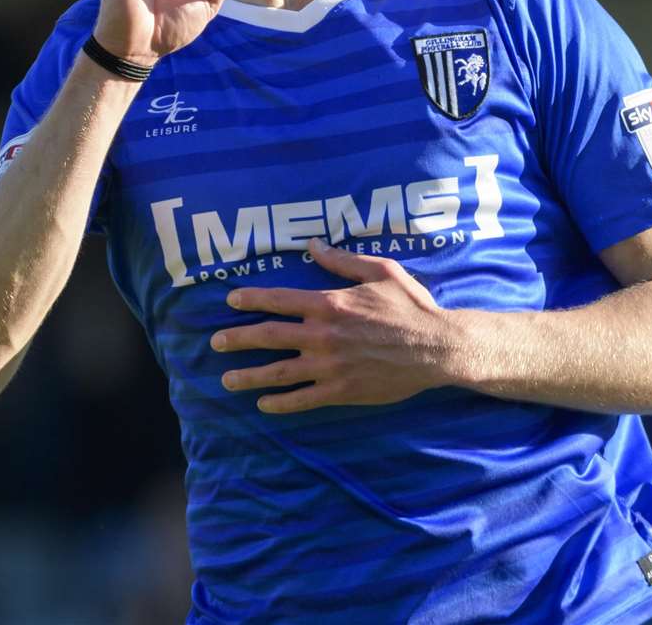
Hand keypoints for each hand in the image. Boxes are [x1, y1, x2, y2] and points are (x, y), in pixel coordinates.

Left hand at [210, 239, 462, 413]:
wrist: (436, 347)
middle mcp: (322, 335)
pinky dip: (279, 403)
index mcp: (329, 304)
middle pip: (268, 337)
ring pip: (278, 372)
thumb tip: (313, 245)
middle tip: (215, 342)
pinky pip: (302, 399)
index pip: (278, 300)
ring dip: (248, 376)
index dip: (251, 299)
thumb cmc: (410, 306)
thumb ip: (342, 261)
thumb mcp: (380, 271)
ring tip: (226, 380)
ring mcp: (329, 366)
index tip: (231, 300)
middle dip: (237, 339)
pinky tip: (263, 405)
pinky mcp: (340, 390)